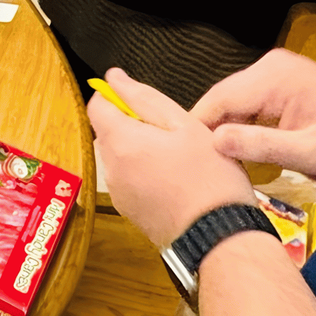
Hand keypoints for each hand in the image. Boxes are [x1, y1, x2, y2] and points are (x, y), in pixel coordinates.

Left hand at [87, 68, 256, 246]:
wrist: (219, 237)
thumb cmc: (210, 179)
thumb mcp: (185, 125)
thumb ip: (144, 98)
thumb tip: (113, 78)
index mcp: (121, 143)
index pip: (97, 106)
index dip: (115, 97)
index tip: (141, 102)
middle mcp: (112, 169)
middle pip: (107, 133)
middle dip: (131, 125)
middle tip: (171, 132)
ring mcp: (119, 194)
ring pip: (119, 157)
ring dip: (139, 150)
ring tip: (177, 158)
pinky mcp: (130, 212)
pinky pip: (128, 181)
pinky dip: (144, 173)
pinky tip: (175, 179)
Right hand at [194, 48, 315, 189]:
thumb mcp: (312, 154)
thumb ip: (263, 146)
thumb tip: (215, 141)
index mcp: (275, 78)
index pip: (217, 100)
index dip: (195, 131)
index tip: (180, 163)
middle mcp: (269, 66)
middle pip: (220, 100)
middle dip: (207, 133)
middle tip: (196, 171)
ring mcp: (274, 72)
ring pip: (230, 103)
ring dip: (222, 132)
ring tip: (212, 166)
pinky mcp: (278, 83)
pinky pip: (245, 104)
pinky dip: (238, 127)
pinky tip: (238, 154)